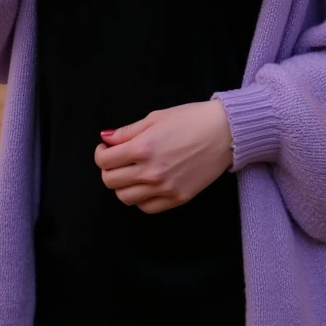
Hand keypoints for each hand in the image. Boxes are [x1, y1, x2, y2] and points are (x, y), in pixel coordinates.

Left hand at [93, 101, 233, 213]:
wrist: (225, 132)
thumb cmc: (191, 119)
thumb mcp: (155, 117)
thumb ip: (127, 131)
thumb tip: (105, 139)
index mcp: (143, 148)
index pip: (105, 161)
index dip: (100, 153)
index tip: (106, 148)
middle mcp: (151, 172)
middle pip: (111, 181)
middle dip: (108, 169)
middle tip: (116, 160)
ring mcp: (164, 188)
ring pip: (125, 198)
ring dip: (122, 185)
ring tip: (130, 172)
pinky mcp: (177, 198)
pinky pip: (146, 207)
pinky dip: (140, 198)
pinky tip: (146, 184)